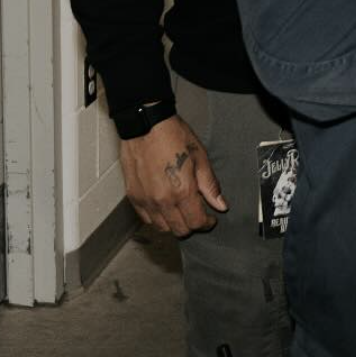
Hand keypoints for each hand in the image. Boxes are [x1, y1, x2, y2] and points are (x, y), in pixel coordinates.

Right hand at [119, 114, 226, 236]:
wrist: (146, 126)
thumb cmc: (174, 136)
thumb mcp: (200, 157)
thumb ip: (210, 185)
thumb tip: (220, 205)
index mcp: (182, 191)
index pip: (195, 222)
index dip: (206, 223)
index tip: (211, 218)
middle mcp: (162, 201)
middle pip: (179, 230)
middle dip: (192, 225)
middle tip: (198, 214)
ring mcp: (145, 201)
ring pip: (162, 228)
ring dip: (175, 224)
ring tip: (183, 211)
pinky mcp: (133, 197)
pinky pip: (147, 219)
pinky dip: (158, 218)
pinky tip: (166, 207)